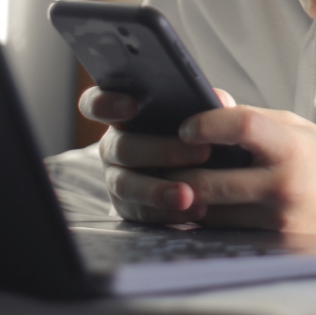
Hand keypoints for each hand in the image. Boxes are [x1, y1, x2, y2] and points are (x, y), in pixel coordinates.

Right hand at [78, 84, 226, 224]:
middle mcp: (113, 146)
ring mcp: (116, 178)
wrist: (199, 172)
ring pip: (126, 185)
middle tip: (200, 153)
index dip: (106, 104)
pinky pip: (140, 213)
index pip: (96, 104)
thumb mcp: (199, 114)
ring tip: (188, 195)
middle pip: (122, 147)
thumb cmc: (192, 133)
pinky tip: (193, 210)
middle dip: (161, 150)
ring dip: (157, 190)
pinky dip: (167, 213)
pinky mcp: (127, 207)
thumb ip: (204, 103)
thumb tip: (218, 101)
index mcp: (122, 116)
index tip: (131, 106)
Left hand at [166, 106, 315, 241]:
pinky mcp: (277, 250)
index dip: (205, 124)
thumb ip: (252, 117)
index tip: (188, 128)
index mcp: (294, 147)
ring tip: (181, 186)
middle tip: (165, 164)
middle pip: (208, 181)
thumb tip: (210, 99)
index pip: (239, 125)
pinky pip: (227, 236)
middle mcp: (286, 186)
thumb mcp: (300, 130)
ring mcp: (280, 223)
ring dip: (189, 201)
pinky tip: (205, 210)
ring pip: (210, 213)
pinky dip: (211, 223)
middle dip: (178, 173)